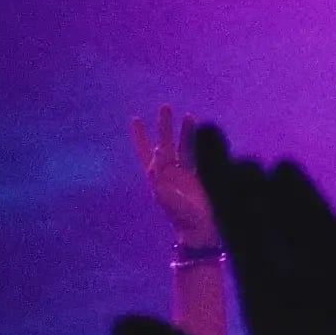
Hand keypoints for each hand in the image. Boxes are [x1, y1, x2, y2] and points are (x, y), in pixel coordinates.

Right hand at [112, 128, 335, 334]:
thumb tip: (116, 325)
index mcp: (273, 304)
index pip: (241, 228)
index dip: (224, 180)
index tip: (213, 137)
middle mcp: (316, 286)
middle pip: (282, 223)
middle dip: (258, 188)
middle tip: (240, 157)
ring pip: (328, 233)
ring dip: (306, 200)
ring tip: (286, 168)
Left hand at [134, 105, 222, 248]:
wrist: (198, 228)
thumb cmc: (180, 215)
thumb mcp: (166, 196)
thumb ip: (160, 175)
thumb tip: (159, 151)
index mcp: (156, 177)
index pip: (146, 151)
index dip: (140, 136)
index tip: (136, 119)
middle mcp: (167, 172)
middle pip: (165, 143)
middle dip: (164, 126)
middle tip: (166, 106)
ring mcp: (182, 173)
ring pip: (182, 146)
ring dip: (184, 131)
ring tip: (189, 115)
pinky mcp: (195, 176)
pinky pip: (195, 154)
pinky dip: (196, 142)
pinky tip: (199, 132)